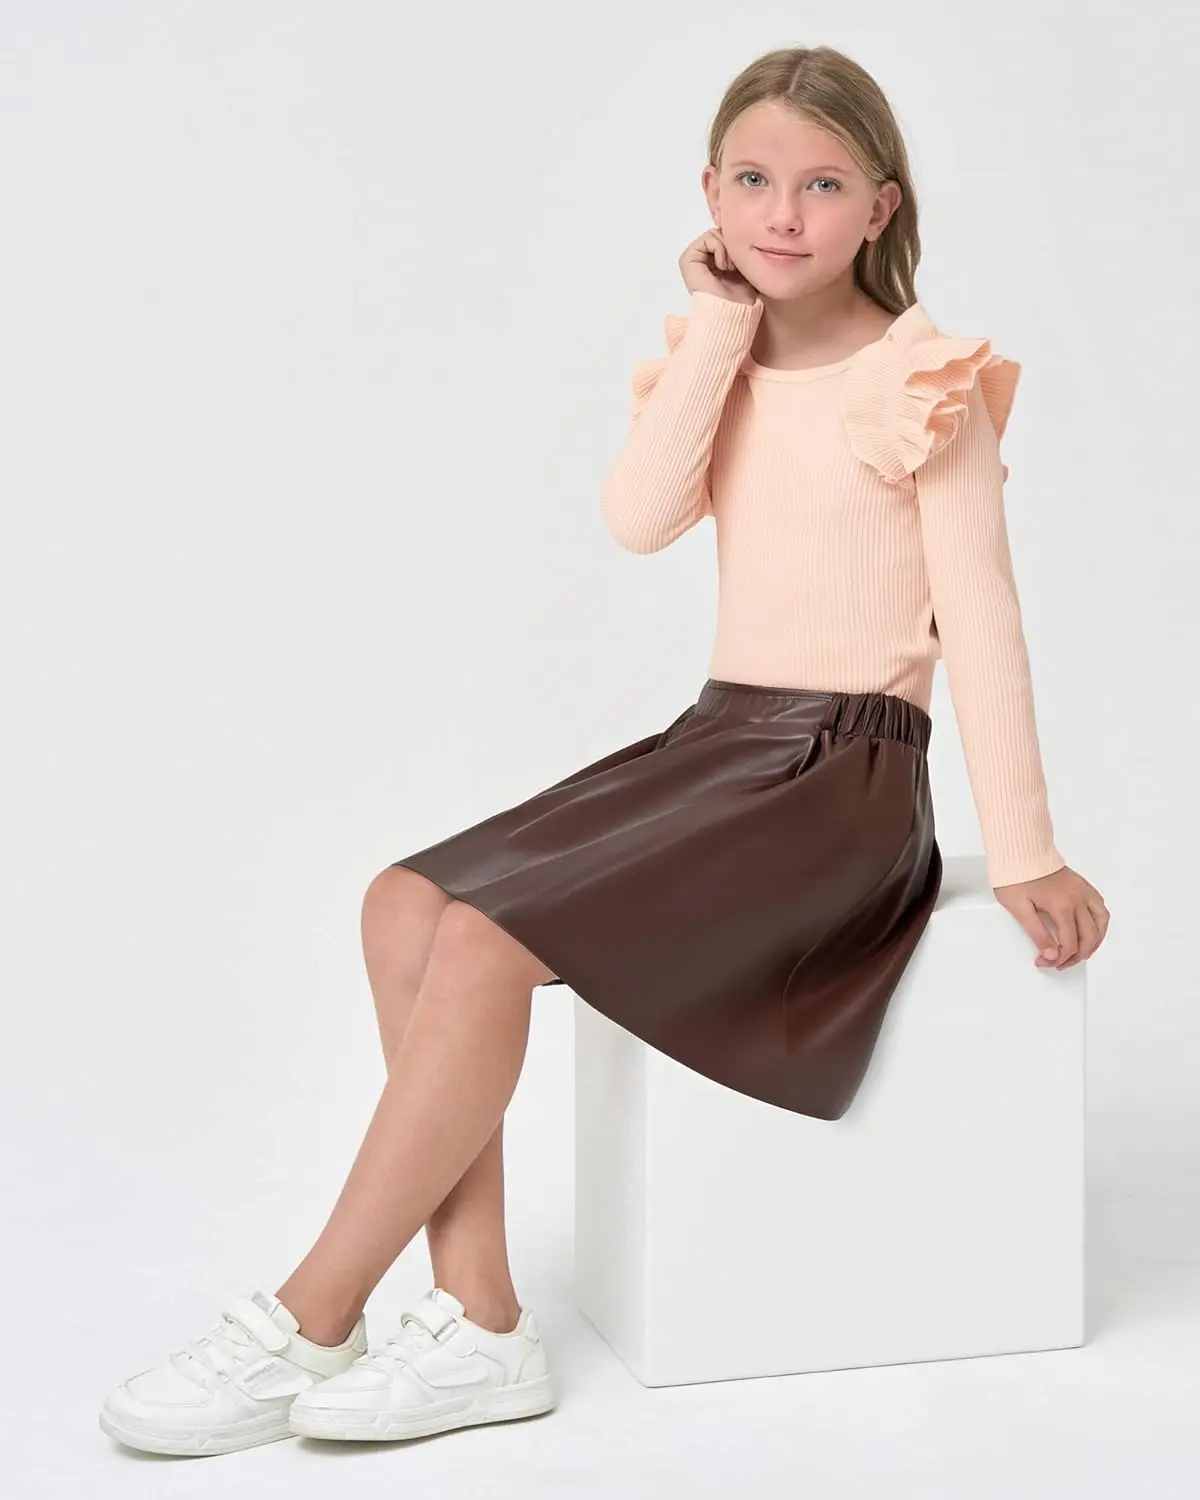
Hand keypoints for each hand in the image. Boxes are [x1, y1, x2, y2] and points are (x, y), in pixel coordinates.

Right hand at [678, 228, 758, 304]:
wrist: (734, 309)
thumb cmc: (742, 296)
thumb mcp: (748, 267)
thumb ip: (743, 249)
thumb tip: (750, 231)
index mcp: (715, 262)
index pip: (727, 236)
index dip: (737, 243)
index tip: (742, 263)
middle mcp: (704, 260)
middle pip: (722, 232)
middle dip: (733, 245)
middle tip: (736, 266)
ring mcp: (695, 259)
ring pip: (716, 233)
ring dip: (727, 249)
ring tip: (730, 268)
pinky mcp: (688, 259)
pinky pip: (708, 237)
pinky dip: (720, 248)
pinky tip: (722, 266)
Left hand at [992, 865, 1109, 969]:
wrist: (1019, 852)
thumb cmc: (1015, 877)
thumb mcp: (1019, 909)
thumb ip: (1037, 934)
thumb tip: (1050, 955)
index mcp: (1062, 906)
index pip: (1069, 943)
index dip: (1058, 958)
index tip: (1044, 962)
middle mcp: (1078, 899)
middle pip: (1089, 937)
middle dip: (1077, 955)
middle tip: (1062, 963)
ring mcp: (1083, 891)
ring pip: (1101, 923)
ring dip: (1095, 941)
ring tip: (1082, 952)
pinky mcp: (1083, 885)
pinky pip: (1100, 907)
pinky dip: (1099, 923)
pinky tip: (1090, 929)